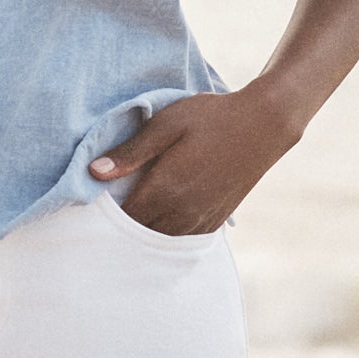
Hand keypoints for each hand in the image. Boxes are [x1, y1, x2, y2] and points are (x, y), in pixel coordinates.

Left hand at [90, 84, 300, 232]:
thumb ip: (130, 152)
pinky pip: (182, 238)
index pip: (122, 218)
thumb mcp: (166, 124)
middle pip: (139, 233)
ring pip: (160, 240)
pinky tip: (161, 215)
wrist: (264, 124)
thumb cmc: (211, 117)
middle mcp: (182, 212)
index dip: (105, 213)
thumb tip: (93, 172)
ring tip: (135, 211)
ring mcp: (201, 219)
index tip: (96, 200)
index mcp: (165, 189)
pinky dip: (167, 232)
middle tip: (112, 206)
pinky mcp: (215, 221)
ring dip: (145, 229)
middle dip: (122, 224)